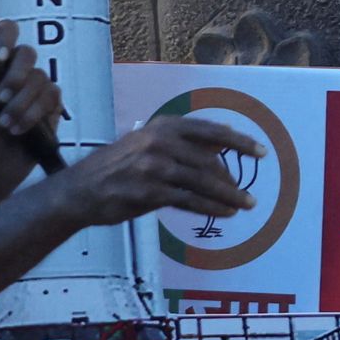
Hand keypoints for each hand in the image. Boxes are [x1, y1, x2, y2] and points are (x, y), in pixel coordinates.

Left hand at [0, 22, 62, 205]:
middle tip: (1, 98)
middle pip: (29, 53)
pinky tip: (20, 129)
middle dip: (16, 76)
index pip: (9, 32)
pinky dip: (33, 115)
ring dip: (21, 104)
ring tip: (6, 124)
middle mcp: (21, 71)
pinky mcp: (53, 104)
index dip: (6, 38)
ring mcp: (39, 87)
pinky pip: (52, 98)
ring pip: (40, 78)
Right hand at [46, 112, 264, 233]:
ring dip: (228, 196)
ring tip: (245, 205)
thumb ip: (183, 144)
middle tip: (248, 194)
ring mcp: (153, 167)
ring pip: (203, 182)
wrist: (79, 190)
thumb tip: (223, 146)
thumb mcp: (148, 144)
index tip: (260, 151)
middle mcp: (159, 142)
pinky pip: (189, 201)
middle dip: (232, 180)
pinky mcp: (149, 192)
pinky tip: (225, 213)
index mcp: (162, 126)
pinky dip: (211, 207)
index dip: (238, 141)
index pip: (209, 130)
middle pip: (209, 161)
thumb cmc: (117, 167)